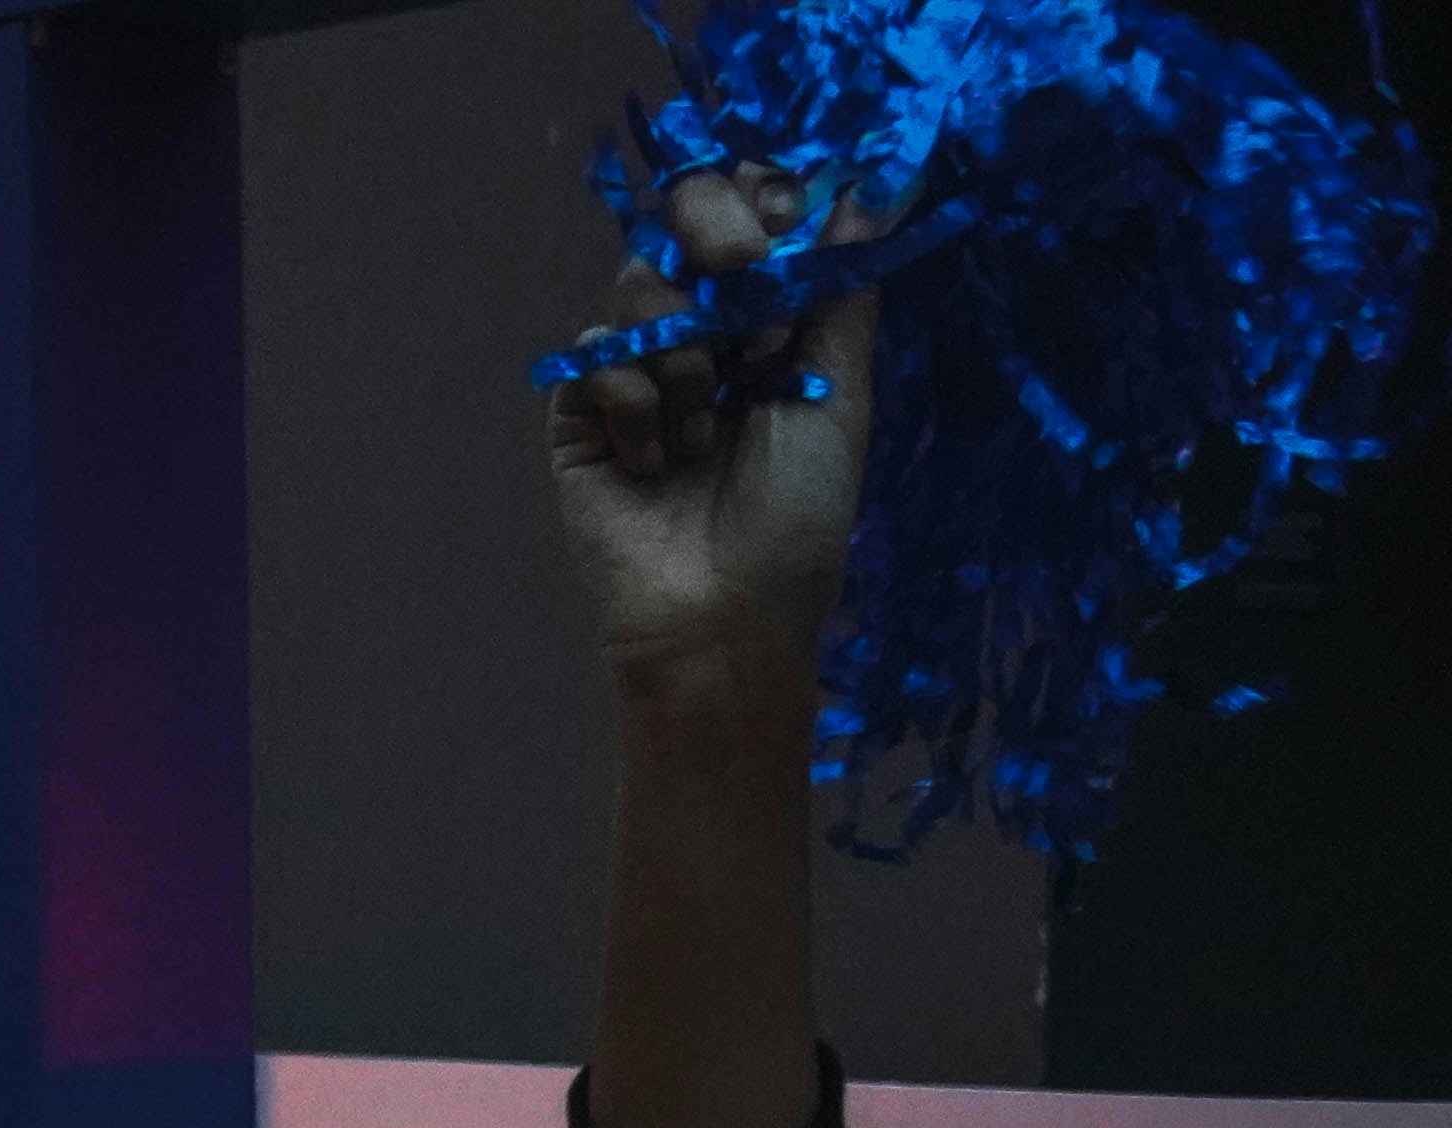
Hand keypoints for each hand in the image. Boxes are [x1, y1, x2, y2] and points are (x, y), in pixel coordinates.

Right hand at [546, 166, 880, 684]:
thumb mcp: (842, 397)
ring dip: (684, 347)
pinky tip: (655, 462)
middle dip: (716, 231)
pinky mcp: (580, 412)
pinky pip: (594, 354)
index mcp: (774, 319)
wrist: (720, 619)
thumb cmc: (795, 522)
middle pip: (684, 215)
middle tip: (740, 278)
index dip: (766, 194)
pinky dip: (633, 403)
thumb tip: (870, 186)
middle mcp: (705, 329)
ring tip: (704, 427)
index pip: (757, 210)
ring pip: (638, 280)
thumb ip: (842, 288)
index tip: (786, 217)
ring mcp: (637, 367)